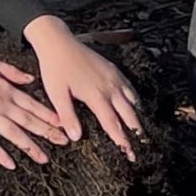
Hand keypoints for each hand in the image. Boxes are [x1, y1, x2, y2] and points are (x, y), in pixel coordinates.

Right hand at [0, 46, 65, 169]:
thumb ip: (12, 72)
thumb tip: (30, 79)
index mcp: (6, 89)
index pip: (33, 105)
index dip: (50, 115)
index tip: (63, 123)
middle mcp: (1, 104)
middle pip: (29, 121)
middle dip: (49, 133)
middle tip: (64, 143)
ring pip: (14, 135)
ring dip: (31, 148)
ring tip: (44, 159)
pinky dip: (1, 155)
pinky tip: (11, 165)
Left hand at [26, 16, 143, 154]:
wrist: (59, 42)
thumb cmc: (55, 68)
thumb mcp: (57, 94)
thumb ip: (68, 116)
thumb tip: (77, 137)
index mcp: (96, 96)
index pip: (113, 124)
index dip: (122, 140)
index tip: (129, 154)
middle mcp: (110, 87)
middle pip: (129, 115)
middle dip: (136, 133)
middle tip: (141, 149)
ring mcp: (114, 77)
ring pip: (132, 101)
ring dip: (137, 117)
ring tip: (140, 131)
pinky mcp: (113, 69)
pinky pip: (129, 87)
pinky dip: (134, 100)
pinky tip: (133, 105)